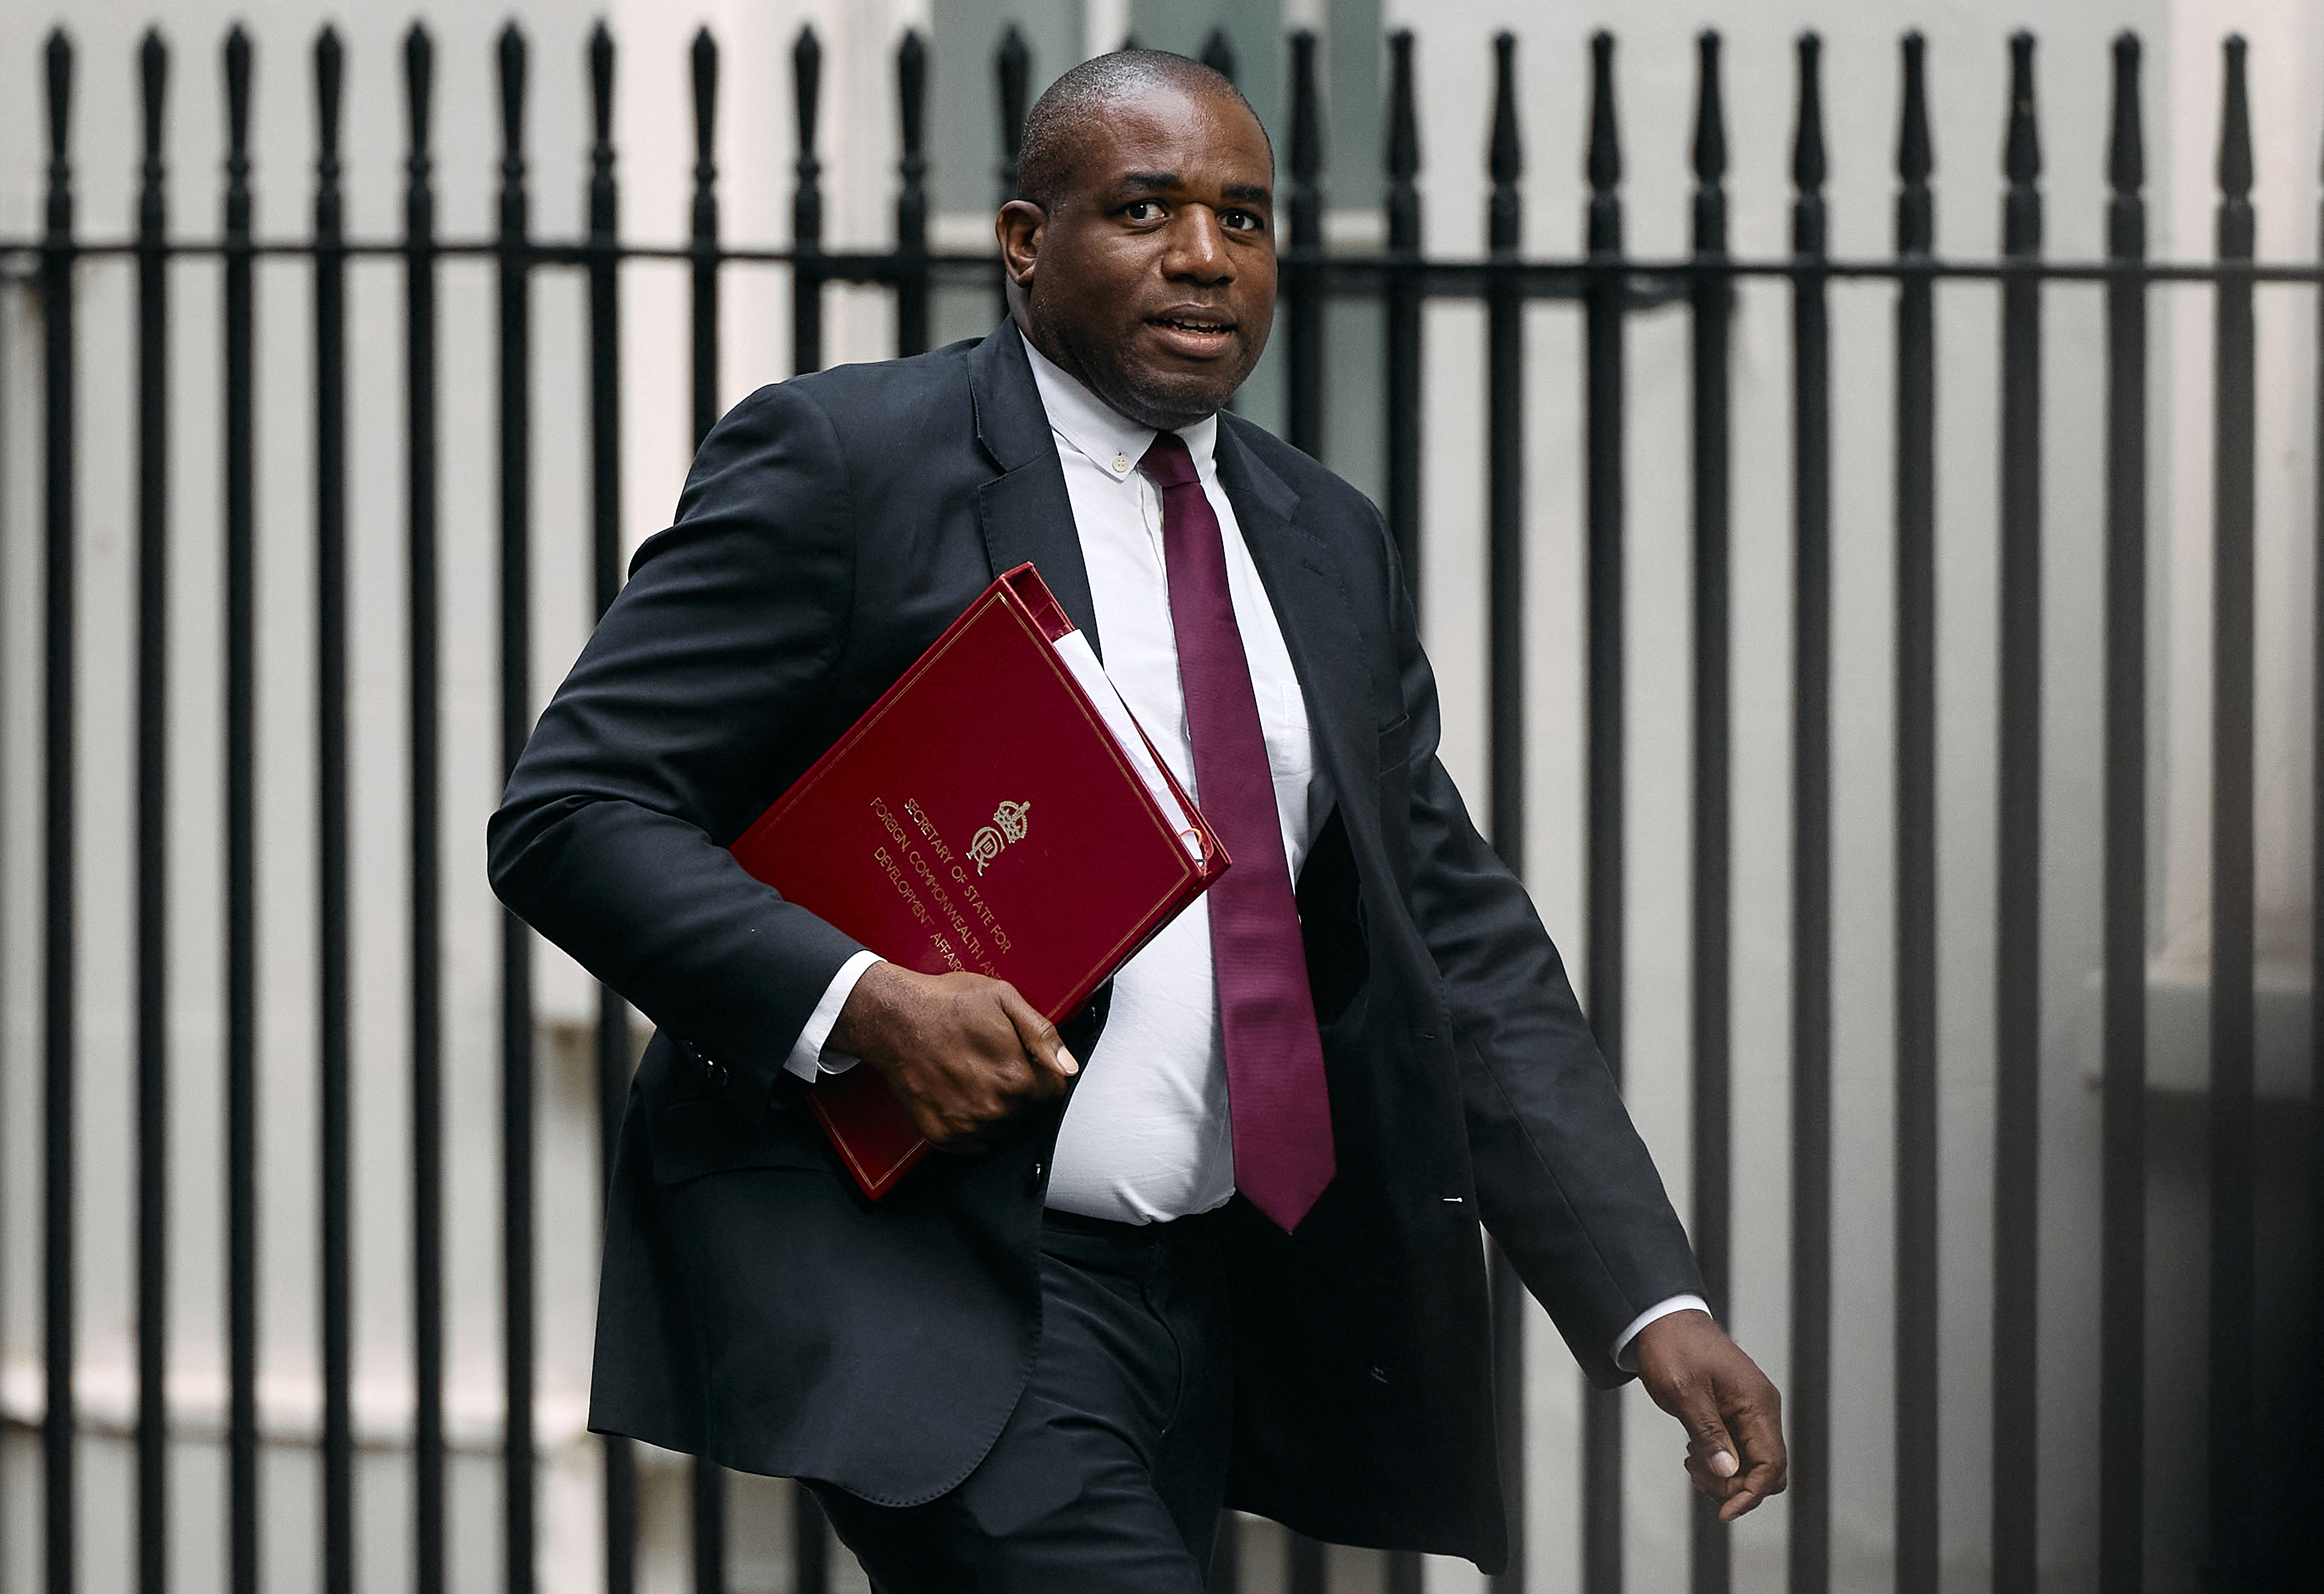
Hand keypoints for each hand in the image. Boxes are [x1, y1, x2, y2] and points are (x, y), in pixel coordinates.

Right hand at [827, 962, 1077, 1148]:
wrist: (893, 1020)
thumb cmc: (945, 1004)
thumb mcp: (1003, 999)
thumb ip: (1042, 1035)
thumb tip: (1068, 1066)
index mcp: (1016, 1076)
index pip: (1052, 1092)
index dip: (1041, 1073)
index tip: (1023, 1060)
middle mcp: (994, 1108)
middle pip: (1027, 1111)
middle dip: (1018, 1089)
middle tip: (991, 1061)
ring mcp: (967, 1126)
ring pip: (1003, 1128)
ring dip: (996, 1108)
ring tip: (973, 1075)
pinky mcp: (943, 1136)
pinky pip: (975, 1142)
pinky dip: (971, 1123)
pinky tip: (958, 1093)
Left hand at [1633, 1309, 1787, 1522]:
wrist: (1662, 1320)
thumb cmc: (1673, 1347)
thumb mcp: (1684, 1391)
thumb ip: (1707, 1432)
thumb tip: (1728, 1472)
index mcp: (1758, 1404)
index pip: (1771, 1465)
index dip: (1750, 1494)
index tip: (1723, 1512)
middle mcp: (1761, 1409)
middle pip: (1767, 1471)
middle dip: (1736, 1486)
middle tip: (1698, 1473)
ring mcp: (1749, 1411)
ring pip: (1751, 1464)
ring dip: (1724, 1474)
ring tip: (1692, 1458)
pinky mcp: (1735, 1413)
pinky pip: (1738, 1450)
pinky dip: (1719, 1461)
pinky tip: (1694, 1451)